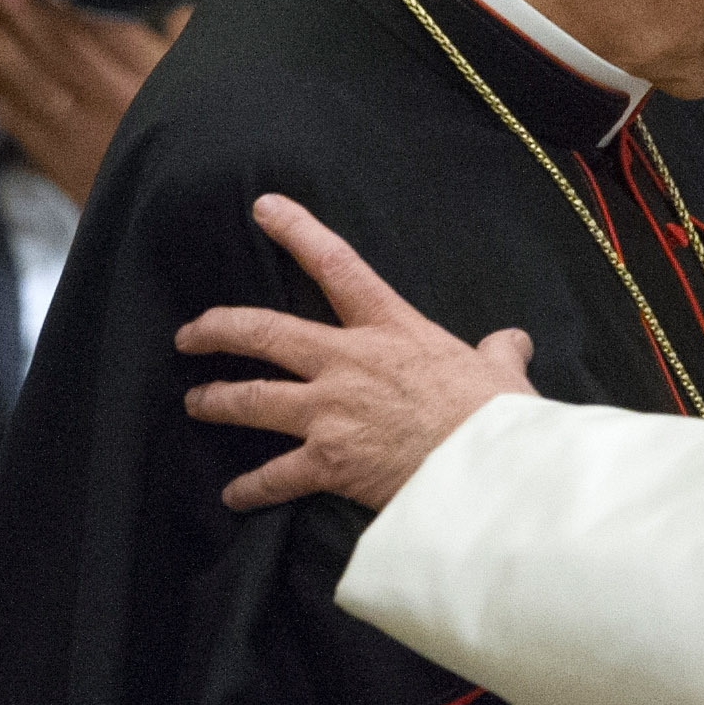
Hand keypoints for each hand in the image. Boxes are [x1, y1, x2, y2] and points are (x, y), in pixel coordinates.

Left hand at [0, 0, 184, 203]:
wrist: (179, 219)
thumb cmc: (190, 142)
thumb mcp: (203, 82)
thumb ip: (184, 39)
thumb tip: (170, 2)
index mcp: (157, 78)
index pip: (106, 26)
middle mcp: (119, 104)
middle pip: (62, 50)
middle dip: (18, 10)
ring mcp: (86, 136)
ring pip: (33, 83)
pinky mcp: (62, 163)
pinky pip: (19, 124)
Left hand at [179, 194, 535, 513]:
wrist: (489, 471)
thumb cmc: (497, 419)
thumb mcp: (501, 374)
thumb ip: (498, 353)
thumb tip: (513, 342)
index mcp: (391, 329)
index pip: (336, 266)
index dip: (296, 231)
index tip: (263, 208)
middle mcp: (348, 362)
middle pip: (265, 333)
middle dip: (218, 329)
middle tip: (191, 333)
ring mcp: (331, 412)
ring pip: (252, 399)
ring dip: (217, 400)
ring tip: (196, 402)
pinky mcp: (328, 462)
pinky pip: (275, 475)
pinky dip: (251, 488)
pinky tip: (234, 496)